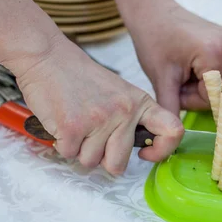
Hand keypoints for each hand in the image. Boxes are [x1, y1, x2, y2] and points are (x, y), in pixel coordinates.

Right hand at [12, 35, 183, 173]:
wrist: (48, 58)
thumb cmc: (82, 79)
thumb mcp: (121, 93)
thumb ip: (134, 119)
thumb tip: (143, 149)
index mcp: (141, 103)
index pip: (173, 131)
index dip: (162, 151)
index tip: (145, 153)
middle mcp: (125, 112)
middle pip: (119, 164)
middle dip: (103, 159)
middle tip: (93, 137)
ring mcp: (99, 120)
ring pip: (91, 161)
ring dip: (80, 150)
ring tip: (77, 124)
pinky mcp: (72, 127)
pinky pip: (69, 154)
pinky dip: (62, 144)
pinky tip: (63, 123)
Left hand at [126, 0, 221, 115]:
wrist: (150, 9)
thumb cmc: (152, 39)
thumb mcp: (161, 79)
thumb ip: (171, 108)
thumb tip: (174, 135)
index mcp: (213, 52)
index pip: (212, 96)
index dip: (191, 98)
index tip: (174, 87)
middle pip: (217, 88)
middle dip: (194, 89)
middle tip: (174, 77)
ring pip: (217, 80)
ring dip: (197, 81)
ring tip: (178, 66)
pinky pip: (217, 67)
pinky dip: (201, 71)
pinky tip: (186, 60)